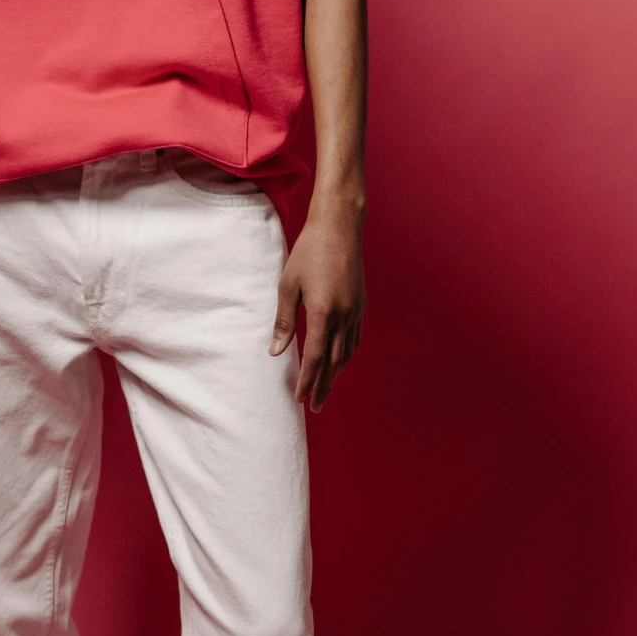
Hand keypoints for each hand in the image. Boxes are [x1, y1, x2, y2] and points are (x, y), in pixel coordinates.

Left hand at [270, 206, 365, 411]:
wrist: (339, 227)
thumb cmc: (308, 252)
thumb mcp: (288, 286)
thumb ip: (284, 321)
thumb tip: (276, 352)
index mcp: (323, 313)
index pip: (314, 358)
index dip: (307, 380)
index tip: (300, 398)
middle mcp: (344, 316)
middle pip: (333, 362)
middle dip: (323, 386)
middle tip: (315, 407)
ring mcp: (356, 311)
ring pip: (346, 353)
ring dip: (335, 374)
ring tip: (325, 389)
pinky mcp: (361, 304)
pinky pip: (355, 338)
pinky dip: (346, 355)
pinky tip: (339, 360)